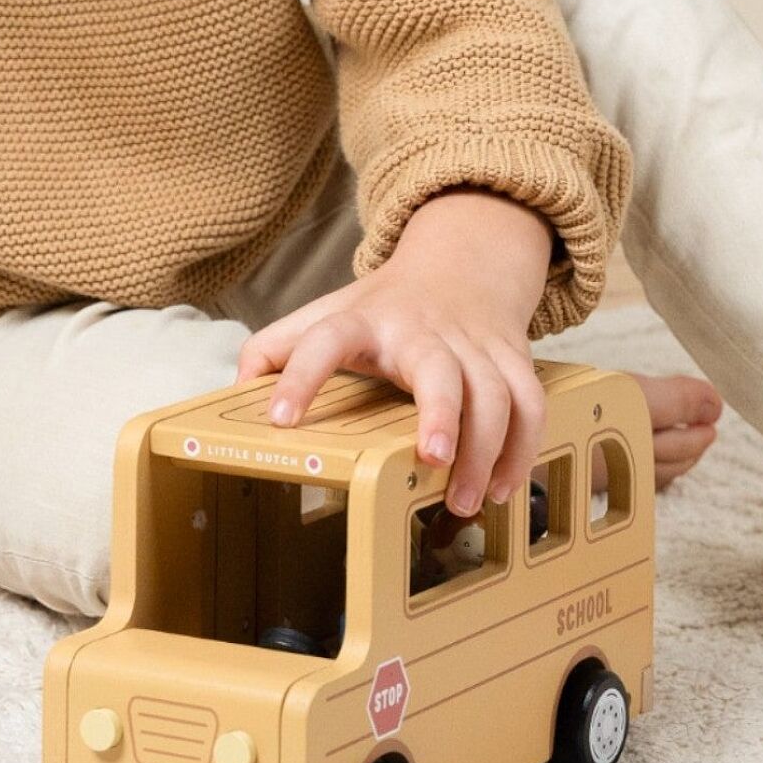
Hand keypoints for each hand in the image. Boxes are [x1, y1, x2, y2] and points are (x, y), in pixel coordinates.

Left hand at [233, 185, 554, 519]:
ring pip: (496, 390)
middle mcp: (422, 329)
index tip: (280, 419)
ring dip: (488, 448)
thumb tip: (232, 392)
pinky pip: (530, 401)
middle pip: (439, 366)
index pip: (325, 339)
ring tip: (466, 500)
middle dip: (442, 411)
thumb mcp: (326, 312)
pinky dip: (524, 447)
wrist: (462, 262)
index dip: (301, 375)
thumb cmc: (384, 306)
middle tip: (434, 458)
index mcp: (364, 320)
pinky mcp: (511, 356)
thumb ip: (275, 348)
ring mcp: (472, 342)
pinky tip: (501, 488)